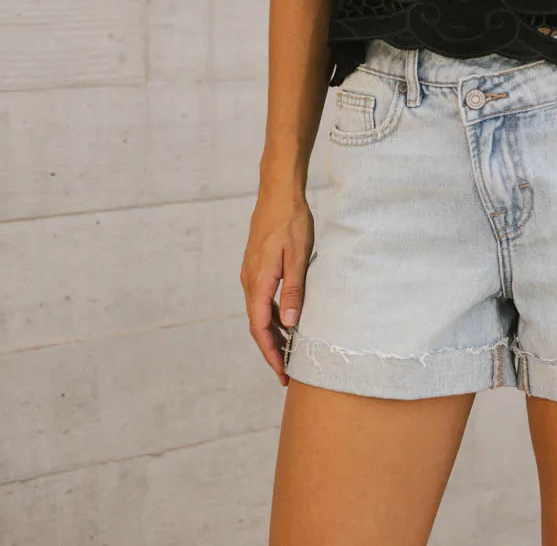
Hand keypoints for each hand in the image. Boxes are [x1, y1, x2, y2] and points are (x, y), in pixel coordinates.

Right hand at [240, 191, 313, 384]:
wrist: (278, 193)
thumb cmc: (291, 222)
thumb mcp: (298, 256)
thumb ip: (294, 290)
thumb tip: (290, 323)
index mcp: (258, 282)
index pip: (261, 328)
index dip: (271, 353)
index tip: (281, 373)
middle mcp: (249, 281)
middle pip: (257, 325)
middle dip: (271, 350)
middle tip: (286, 372)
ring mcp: (251, 274)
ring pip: (259, 312)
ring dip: (272, 334)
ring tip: (289, 352)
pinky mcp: (257, 267)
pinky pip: (262, 299)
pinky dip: (272, 315)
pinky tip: (287, 321)